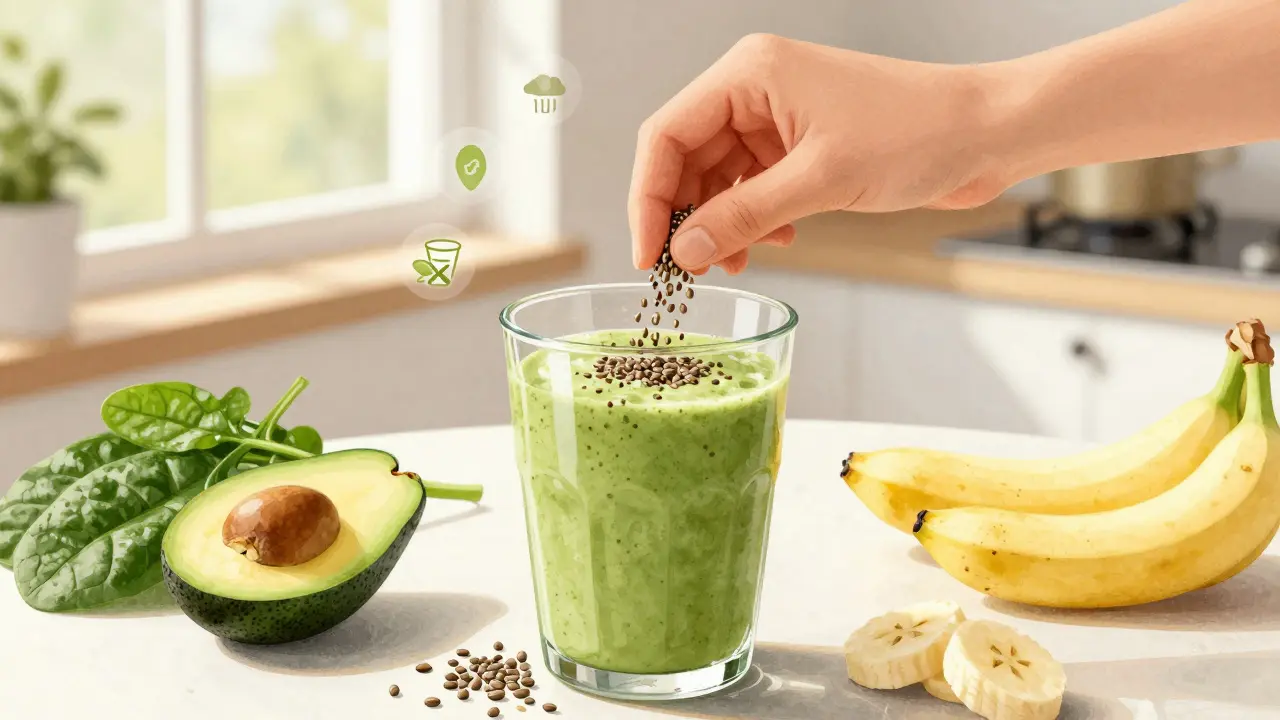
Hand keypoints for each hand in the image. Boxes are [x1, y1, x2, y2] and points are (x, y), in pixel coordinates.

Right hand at [627, 34, 1012, 274]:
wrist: (987, 133)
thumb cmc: (918, 132)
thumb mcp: (819, 180)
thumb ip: (743, 217)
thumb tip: (683, 251)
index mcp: (748, 73)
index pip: (665, 135)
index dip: (647, 198)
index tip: (648, 255)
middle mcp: (755, 89)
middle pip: (686, 159)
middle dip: (685, 218)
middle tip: (688, 271)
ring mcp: (778, 117)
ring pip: (717, 179)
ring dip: (721, 225)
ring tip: (737, 263)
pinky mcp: (801, 145)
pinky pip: (752, 187)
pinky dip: (753, 220)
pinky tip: (777, 243)